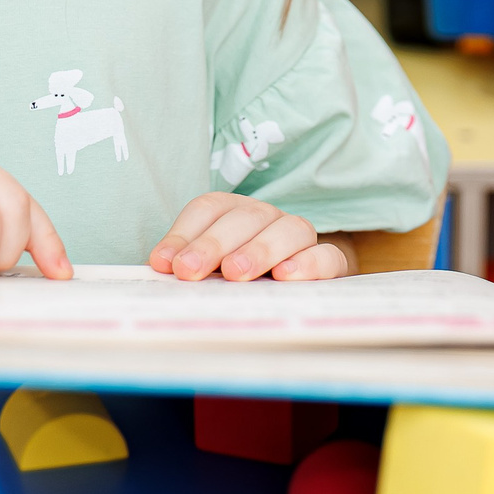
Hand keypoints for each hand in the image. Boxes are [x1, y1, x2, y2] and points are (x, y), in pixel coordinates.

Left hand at [149, 193, 347, 281]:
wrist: (302, 284)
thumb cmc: (243, 278)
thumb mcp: (211, 270)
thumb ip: (190, 265)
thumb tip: (161, 266)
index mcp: (234, 212)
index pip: (208, 209)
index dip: (183, 233)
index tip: (164, 264)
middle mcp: (268, 218)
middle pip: (244, 218)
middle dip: (214, 243)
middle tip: (190, 269)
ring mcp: (300, 237)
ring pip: (287, 229)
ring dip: (259, 249)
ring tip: (235, 273)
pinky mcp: (331, 262)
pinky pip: (327, 255)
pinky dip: (308, 263)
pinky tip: (285, 276)